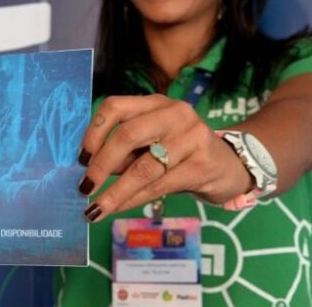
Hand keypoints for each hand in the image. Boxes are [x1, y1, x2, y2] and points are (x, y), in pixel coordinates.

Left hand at [77, 95, 252, 221]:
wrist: (230, 166)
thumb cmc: (180, 153)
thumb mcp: (151, 144)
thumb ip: (124, 151)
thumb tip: (89, 170)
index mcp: (155, 103)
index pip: (116, 106)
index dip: (94, 132)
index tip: (80, 158)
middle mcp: (174, 113)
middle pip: (128, 134)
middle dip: (101, 164)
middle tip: (84, 187)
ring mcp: (192, 136)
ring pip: (144, 166)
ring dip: (116, 191)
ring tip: (95, 208)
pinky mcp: (203, 164)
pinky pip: (160, 185)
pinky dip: (134, 200)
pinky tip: (119, 208)